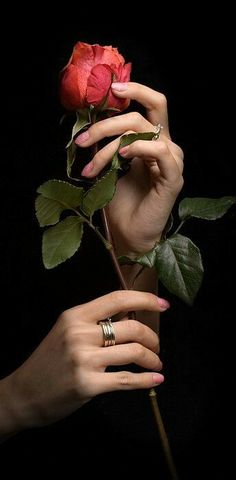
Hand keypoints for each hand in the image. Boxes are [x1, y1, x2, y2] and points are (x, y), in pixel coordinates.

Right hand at [0, 291, 167, 437]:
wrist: (23, 393)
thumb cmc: (49, 361)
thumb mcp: (66, 331)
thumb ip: (94, 322)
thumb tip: (131, 315)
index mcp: (75, 315)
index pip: (117, 298)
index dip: (145, 299)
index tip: (163, 305)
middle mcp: (80, 333)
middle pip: (132, 327)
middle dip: (152, 337)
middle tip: (156, 346)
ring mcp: (83, 359)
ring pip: (134, 352)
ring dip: (152, 359)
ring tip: (155, 363)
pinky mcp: (88, 384)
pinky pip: (126, 379)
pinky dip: (146, 380)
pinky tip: (155, 379)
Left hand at [75, 82, 183, 254]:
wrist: (127, 234)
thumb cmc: (119, 202)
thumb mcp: (110, 165)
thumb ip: (109, 143)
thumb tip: (91, 122)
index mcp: (152, 140)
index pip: (151, 104)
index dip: (135, 90)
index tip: (110, 89)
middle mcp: (165, 146)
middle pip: (140, 115)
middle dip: (106, 124)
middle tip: (82, 140)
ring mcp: (171, 161)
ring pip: (143, 131)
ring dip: (111, 145)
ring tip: (92, 167)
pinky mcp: (173, 178)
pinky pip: (161, 151)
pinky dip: (140, 147)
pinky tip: (123, 155)